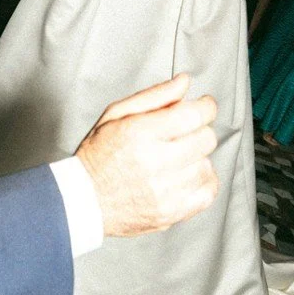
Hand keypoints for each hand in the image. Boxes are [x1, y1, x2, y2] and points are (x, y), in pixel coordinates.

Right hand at [76, 74, 218, 237]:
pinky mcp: (171, 213)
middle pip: (206, 139)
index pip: (193, 115)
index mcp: (140, 133)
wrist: (85, 200)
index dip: (206, 106)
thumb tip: (184, 81)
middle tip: (186, 131)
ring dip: (198, 156)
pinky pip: (208, 192)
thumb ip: (155, 95)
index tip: (203, 105)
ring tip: (178, 155)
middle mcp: (155, 163)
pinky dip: (203, 180)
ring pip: (207, 164)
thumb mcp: (117, 114)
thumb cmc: (99, 153)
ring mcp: (165, 191)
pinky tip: (185, 175)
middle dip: (200, 129)